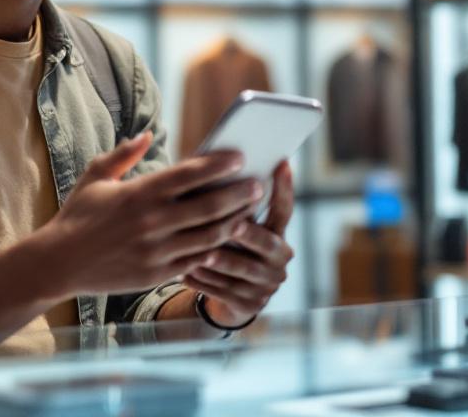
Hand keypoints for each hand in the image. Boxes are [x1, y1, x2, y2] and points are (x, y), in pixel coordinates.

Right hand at [33, 131, 264, 299]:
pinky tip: (226, 239)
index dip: (219, 164)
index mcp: (139, 193)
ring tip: (249, 212)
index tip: (239, 157)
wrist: (60, 262)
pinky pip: (196, 261)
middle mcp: (152, 222)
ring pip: (210, 236)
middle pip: (210, 206)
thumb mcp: (95, 178)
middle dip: (239, 195)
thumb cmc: (78, 215)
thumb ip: (123, 154)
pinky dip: (214, 250)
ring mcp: (157, 250)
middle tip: (256, 185)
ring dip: (234, 223)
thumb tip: (148, 135)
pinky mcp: (157, 274)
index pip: (189, 174)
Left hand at [185, 159, 294, 326]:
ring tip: (197, 250)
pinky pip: (222, 290)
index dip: (284, 188)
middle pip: (265, 242)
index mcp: (278, 236)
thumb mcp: (236, 230)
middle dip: (249, 233)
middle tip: (233, 225)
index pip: (284, 210)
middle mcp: (279, 261)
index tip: (282, 163)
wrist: (229, 297)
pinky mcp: (250, 306)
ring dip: (218, 259)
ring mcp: (267, 286)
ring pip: (240, 269)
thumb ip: (234, 210)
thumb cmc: (227, 250)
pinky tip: (183, 272)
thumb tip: (216, 167)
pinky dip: (202, 280)